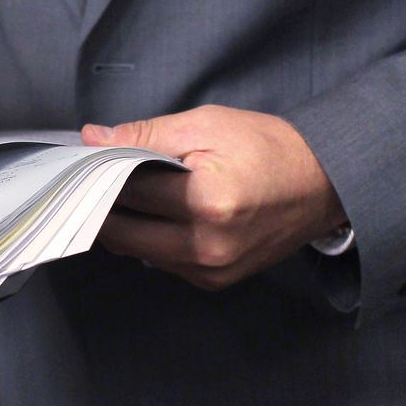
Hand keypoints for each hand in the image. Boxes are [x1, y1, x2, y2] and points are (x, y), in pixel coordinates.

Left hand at [84, 105, 346, 289]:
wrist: (324, 183)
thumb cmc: (269, 147)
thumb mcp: (207, 124)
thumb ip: (146, 134)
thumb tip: (93, 138)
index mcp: (207, 202)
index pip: (126, 191)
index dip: (97, 172)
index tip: (81, 159)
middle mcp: (207, 246)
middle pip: (122, 231)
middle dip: (99, 203)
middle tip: (88, 178)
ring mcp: (212, 270)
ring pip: (136, 250)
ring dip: (122, 224)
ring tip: (120, 193)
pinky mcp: (215, 281)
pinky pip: (161, 262)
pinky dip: (149, 239)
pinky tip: (153, 214)